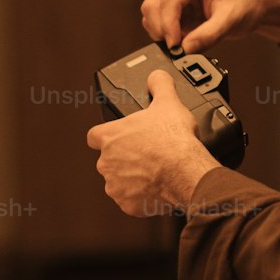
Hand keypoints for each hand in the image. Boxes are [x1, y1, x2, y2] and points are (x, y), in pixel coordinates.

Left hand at [85, 70, 219, 216]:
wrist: (185, 172)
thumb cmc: (173, 139)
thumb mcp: (169, 102)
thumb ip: (159, 85)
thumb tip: (157, 75)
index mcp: (110, 136)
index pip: (94, 135)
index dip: (106, 136)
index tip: (120, 137)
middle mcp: (106, 162)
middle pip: (109, 160)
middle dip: (125, 158)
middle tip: (147, 154)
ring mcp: (115, 185)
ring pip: (119, 181)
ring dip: (132, 178)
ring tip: (155, 172)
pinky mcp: (127, 204)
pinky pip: (131, 200)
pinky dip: (142, 196)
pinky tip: (158, 188)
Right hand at [141, 0, 268, 52]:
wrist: (255, 2)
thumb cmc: (247, 2)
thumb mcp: (232, 20)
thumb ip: (209, 35)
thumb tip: (185, 49)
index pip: (169, 0)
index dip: (168, 25)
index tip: (175, 46)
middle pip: (154, 5)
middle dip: (162, 30)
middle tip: (178, 49)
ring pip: (152, 13)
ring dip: (162, 32)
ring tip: (183, 44)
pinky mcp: (176, 4)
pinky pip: (160, 19)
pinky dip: (166, 33)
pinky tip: (183, 39)